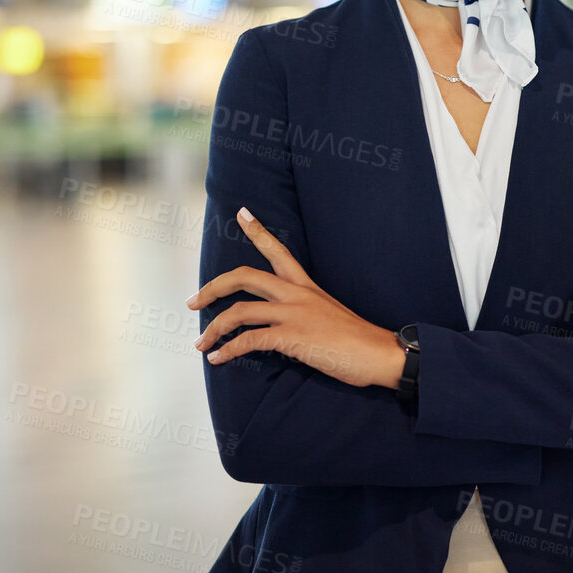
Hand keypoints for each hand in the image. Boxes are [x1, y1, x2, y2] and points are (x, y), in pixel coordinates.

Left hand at [189, 207, 406, 387]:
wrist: (379, 353)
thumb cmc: (356, 339)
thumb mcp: (327, 314)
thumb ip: (302, 313)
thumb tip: (278, 327)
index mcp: (306, 286)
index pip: (279, 251)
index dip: (258, 231)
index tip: (242, 213)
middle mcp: (297, 295)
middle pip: (244, 277)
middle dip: (213, 287)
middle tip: (193, 301)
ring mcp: (294, 315)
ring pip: (239, 312)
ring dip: (214, 328)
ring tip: (202, 343)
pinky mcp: (293, 338)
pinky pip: (249, 341)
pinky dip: (228, 350)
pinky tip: (218, 358)